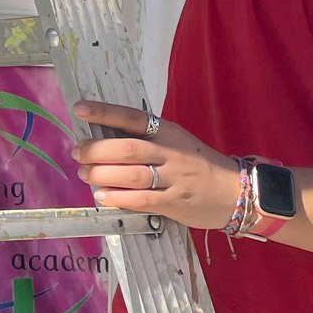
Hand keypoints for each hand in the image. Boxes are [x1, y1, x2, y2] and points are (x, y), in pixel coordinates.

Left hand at [72, 100, 242, 230]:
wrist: (234, 191)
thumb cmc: (197, 165)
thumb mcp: (176, 142)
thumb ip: (146, 139)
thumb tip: (103, 139)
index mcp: (168, 132)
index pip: (132, 117)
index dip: (104, 112)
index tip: (79, 109)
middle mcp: (170, 152)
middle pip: (128, 148)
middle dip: (97, 150)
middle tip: (78, 153)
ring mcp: (174, 179)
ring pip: (132, 175)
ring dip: (103, 174)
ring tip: (85, 174)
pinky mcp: (175, 203)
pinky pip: (142, 200)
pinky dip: (118, 198)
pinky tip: (102, 196)